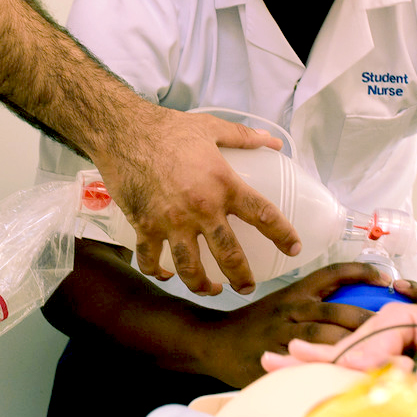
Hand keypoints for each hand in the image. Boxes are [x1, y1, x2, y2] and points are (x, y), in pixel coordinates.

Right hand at [90, 106, 300, 296]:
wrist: (123, 131)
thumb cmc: (168, 128)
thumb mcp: (211, 127)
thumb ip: (244, 137)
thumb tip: (274, 142)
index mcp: (223, 184)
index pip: (263, 215)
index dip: (283, 235)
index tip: (293, 248)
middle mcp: (200, 209)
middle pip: (229, 256)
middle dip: (242, 278)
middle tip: (247, 287)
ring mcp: (171, 222)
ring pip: (190, 269)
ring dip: (202, 285)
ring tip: (210, 289)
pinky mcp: (144, 226)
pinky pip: (150, 259)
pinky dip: (156, 271)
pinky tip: (164, 275)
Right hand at [183, 263, 400, 386]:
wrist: (214, 341)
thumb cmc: (254, 324)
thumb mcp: (282, 303)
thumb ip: (314, 306)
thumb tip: (356, 314)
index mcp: (296, 292)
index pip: (333, 274)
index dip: (361, 272)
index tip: (386, 278)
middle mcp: (291, 309)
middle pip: (338, 311)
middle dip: (371, 321)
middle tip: (400, 331)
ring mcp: (283, 334)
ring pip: (326, 338)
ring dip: (357, 347)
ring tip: (386, 358)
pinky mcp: (276, 358)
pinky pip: (308, 364)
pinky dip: (332, 370)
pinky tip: (353, 377)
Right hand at [275, 296, 416, 389]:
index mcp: (396, 321)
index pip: (364, 352)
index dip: (355, 371)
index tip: (339, 384)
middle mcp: (382, 327)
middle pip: (341, 349)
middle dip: (308, 359)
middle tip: (269, 360)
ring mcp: (381, 338)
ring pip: (341, 354)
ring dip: (309, 361)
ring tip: (273, 362)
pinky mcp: (385, 350)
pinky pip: (352, 360)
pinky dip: (326, 365)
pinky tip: (300, 364)